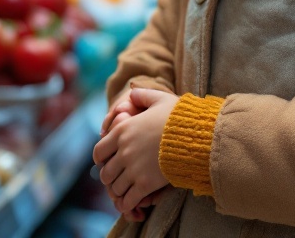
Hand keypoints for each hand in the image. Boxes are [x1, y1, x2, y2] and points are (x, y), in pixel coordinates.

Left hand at [93, 88, 179, 215]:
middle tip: (119, 179)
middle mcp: (124, 151)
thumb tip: (132, 91)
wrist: (196, 136)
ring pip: (115, 188)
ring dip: (119, 191)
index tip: (108, 162)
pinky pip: (128, 200)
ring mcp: (133, 169)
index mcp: (123, 130)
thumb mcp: (161, 99)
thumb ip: (143, 95)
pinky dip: (127, 204)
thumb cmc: (180, 117)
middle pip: (105, 173)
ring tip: (126, 191)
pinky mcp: (145, 184)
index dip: (101, 159)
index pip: (98, 151)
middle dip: (110, 178)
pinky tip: (131, 205)